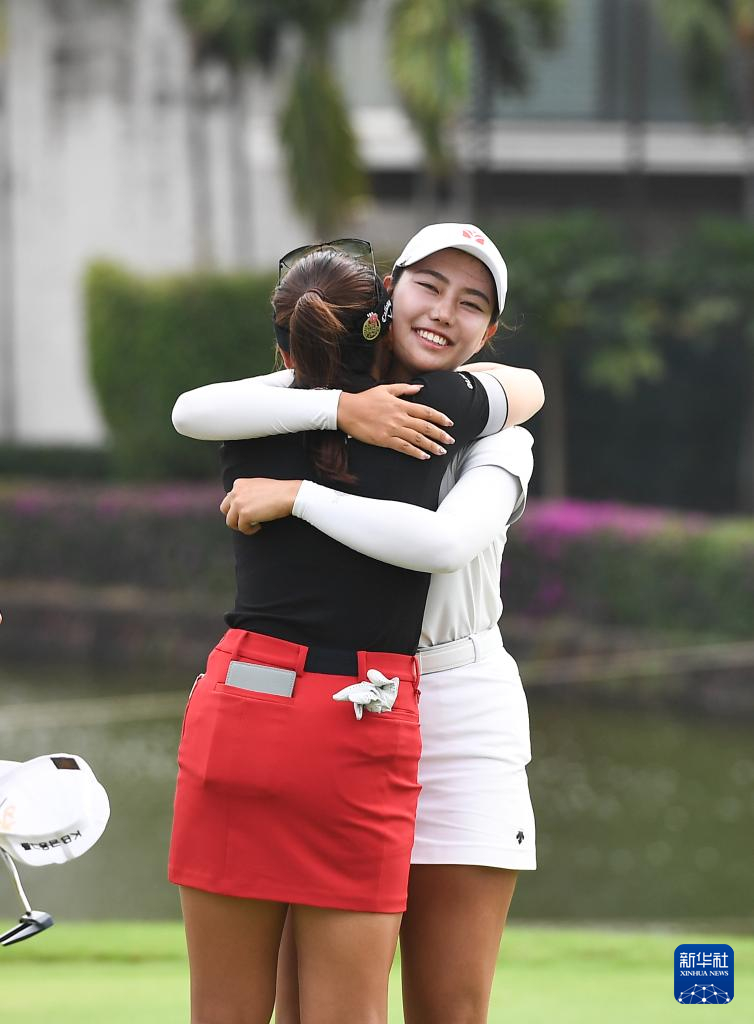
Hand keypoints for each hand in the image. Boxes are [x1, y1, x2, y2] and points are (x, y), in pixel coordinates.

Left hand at [220, 478, 301, 534]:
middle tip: (245, 521)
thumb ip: (247, 492)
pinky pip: (242, 528)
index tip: (249, 512)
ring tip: (253, 525)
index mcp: (239, 483)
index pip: (230, 498)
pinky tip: (259, 527)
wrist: (289, 495)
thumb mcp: (258, 486)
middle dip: (234, 516)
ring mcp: (238, 503)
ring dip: (241, 525)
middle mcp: (235, 492)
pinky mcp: (244, 514)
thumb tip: (241, 505)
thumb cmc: (279, 491)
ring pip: (230, 521)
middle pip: (225, 509)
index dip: (238, 507)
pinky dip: (250, 530)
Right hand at [337, 384, 454, 459]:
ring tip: (441, 451)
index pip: (425, 412)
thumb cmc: (365, 399)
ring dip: (431, 445)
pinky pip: (403, 447)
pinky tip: (424, 456)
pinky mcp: (384, 440)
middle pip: (425, 427)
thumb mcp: (385, 389)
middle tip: (451, 440)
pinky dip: (415, 452)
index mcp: (401, 405)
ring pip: (417, 439)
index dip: (439, 417)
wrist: (346, 410)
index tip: (449, 423)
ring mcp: (392, 429)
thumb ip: (404, 389)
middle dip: (440, 434)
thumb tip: (420, 388)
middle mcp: (399, 417)